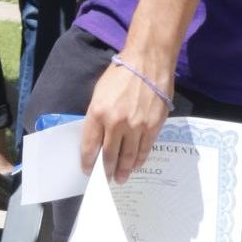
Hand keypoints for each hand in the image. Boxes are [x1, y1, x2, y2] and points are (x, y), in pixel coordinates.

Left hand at [81, 57, 171, 184]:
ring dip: (123, 170)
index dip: (88, 162)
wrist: (148, 62)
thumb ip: (97, 117)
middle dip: (106, 171)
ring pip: (128, 156)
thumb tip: (98, 138)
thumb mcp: (99, 94)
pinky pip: (145, 149)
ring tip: (121, 178)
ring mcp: (136, 126)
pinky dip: (139, 160)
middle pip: (109, 156)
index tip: (88, 170)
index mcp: (98, 113)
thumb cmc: (120, 74)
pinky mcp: (153, 126)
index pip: (89, 146)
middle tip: (106, 179)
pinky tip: (135, 165)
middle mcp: (116, 122)